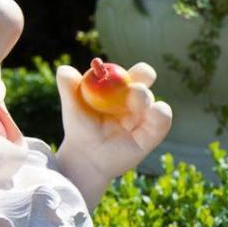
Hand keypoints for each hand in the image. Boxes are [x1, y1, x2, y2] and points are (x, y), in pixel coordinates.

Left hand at [54, 62, 171, 207]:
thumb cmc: (80, 128)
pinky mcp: (151, 137)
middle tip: (133, 90)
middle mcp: (137, 101)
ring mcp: (146, 119)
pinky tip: (153, 114)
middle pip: (149, 84)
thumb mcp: (72, 107)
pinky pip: (163, 123)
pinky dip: (161, 116)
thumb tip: (64, 69)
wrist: (86, 156)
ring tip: (136, 109)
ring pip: (156, 105)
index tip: (129, 74)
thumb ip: (68, 88)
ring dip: (147, 102)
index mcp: (123, 88)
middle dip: (146, 79)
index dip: (141, 71)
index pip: (138, 74)